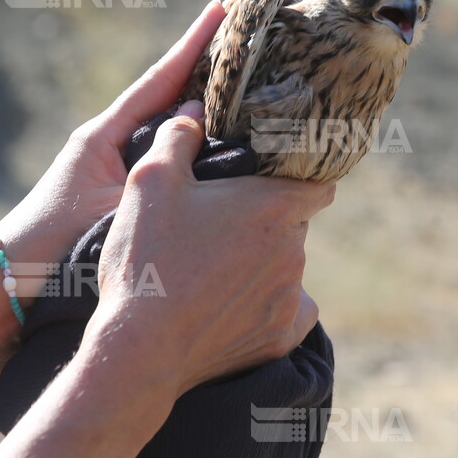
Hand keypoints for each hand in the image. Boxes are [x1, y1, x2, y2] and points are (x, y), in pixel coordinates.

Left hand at [0, 0, 229, 257]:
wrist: (7, 289)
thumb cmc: (53, 247)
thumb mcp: (112, 205)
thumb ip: (156, 165)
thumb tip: (196, 120)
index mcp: (104, 136)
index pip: (160, 80)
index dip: (193, 44)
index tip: (220, 7)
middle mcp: (109, 142)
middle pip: (167, 93)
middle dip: (204, 66)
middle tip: (243, 34)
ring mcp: (114, 167)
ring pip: (168, 125)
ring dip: (202, 104)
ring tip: (246, 82)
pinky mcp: (120, 192)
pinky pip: (164, 154)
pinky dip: (192, 140)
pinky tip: (218, 141)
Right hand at [91, 101, 332, 396]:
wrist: (140, 346)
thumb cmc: (147, 256)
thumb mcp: (150, 180)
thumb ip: (178, 137)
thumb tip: (193, 110)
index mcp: (274, 204)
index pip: (318, 181)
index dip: (298, 178)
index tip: (274, 180)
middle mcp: (294, 249)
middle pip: (296, 224)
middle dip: (268, 221)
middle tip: (222, 226)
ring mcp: (291, 295)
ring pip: (289, 268)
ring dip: (265, 264)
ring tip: (215, 270)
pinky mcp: (282, 336)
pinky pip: (291, 313)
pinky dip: (269, 307)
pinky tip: (233, 305)